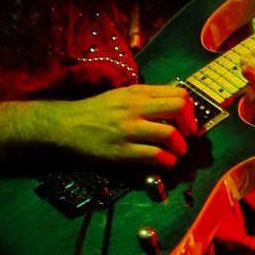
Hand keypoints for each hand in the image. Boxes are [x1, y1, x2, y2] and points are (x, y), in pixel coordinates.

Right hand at [48, 84, 194, 169]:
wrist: (64, 125)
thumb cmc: (95, 111)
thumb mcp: (121, 96)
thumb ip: (145, 99)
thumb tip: (173, 106)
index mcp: (137, 92)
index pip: (178, 93)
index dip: (189, 108)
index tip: (186, 120)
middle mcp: (135, 107)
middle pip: (179, 108)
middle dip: (190, 125)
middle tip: (186, 136)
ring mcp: (128, 129)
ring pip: (170, 134)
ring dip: (180, 147)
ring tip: (176, 152)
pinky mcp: (122, 151)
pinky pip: (155, 155)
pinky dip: (166, 161)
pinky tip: (164, 162)